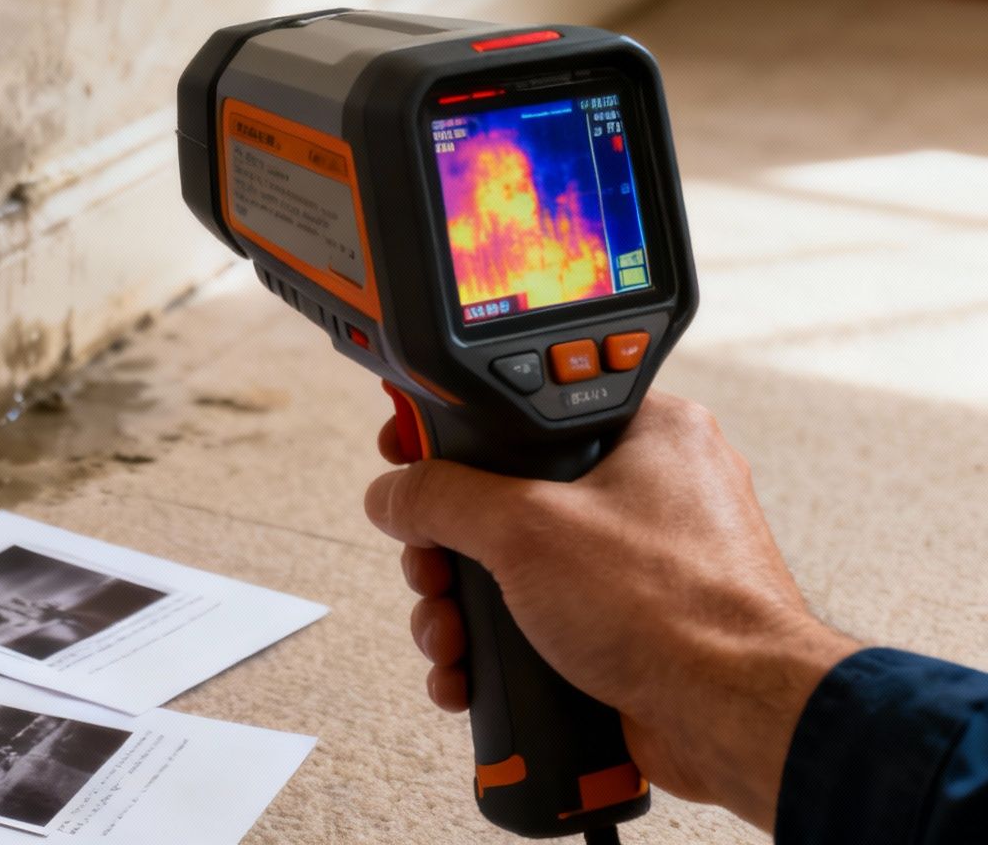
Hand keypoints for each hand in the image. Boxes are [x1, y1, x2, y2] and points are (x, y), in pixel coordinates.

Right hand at [363, 391, 861, 828]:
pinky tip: (471, 674)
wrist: (737, 722)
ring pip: (515, 569)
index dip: (457, 432)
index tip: (409, 453)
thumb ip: (443, 496)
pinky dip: (498, 649)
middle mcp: (649, 490)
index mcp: (647, 431)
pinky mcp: (629, 626)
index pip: (526, 408)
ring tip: (449, 640)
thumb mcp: (525, 529)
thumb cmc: (675, 611)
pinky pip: (541, 622)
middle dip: (448, 550)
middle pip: (505, 498)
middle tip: (429, 570)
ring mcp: (640, 564)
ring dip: (462, 609)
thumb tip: (394, 493)